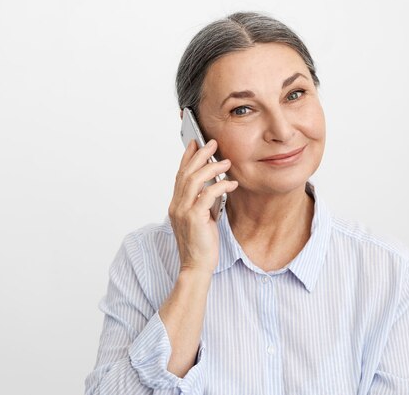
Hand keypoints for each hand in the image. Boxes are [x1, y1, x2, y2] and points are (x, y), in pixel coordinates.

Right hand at [168, 139, 238, 275]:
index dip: (187, 157)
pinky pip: (208, 195)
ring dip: (212, 167)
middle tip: (212, 143)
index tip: (195, 143)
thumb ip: (205, 202)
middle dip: (200, 155)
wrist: (196, 266)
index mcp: (176, 204)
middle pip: (186, 172)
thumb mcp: (202, 218)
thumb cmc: (201, 244)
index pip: (180, 175)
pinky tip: (231, 184)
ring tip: (226, 162)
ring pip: (195, 180)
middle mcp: (176, 205)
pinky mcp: (194, 218)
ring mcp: (183, 211)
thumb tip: (217, 185)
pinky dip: (221, 186)